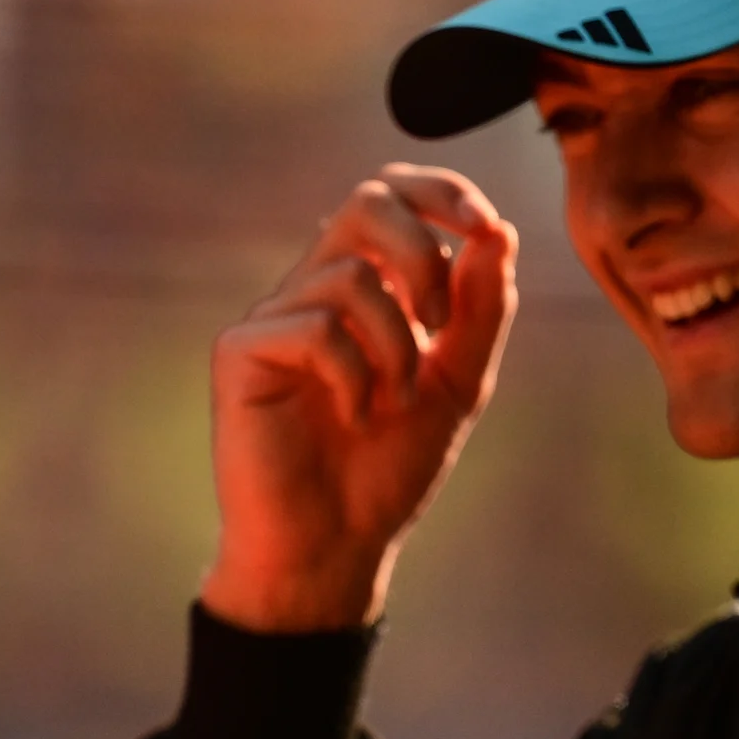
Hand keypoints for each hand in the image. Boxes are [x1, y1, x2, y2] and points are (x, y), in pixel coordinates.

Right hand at [199, 164, 517, 631]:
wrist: (335, 546)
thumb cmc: (386, 470)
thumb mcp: (457, 385)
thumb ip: (480, 312)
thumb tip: (498, 233)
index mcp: (363, 286)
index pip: (393, 196)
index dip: (442, 192)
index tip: (487, 227)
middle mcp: (313, 289)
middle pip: (367, 201)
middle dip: (422, 252)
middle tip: (440, 324)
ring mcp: (273, 318)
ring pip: (351, 275)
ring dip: (396, 345)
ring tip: (394, 403)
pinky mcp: (240, 352)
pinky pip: (316, 327)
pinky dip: (355, 376)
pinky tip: (353, 419)